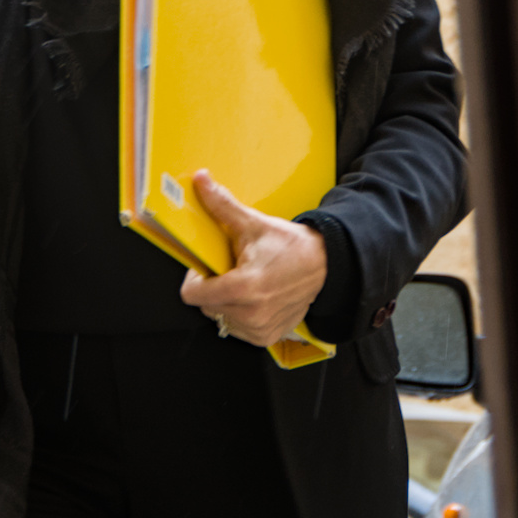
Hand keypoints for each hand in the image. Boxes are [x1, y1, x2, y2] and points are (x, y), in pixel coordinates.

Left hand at [178, 170, 327, 348]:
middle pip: (206, 305)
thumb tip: (201, 181)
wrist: (324, 264)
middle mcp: (251, 313)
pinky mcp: (267, 336)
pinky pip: (238, 329)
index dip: (195, 278)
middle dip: (212, 288)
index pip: (192, 295)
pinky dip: (241, 314)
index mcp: (244, 287)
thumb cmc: (291, 247)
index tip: (205, 268)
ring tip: (244, 284)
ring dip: (225, 302)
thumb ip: (222, 205)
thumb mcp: (253, 223)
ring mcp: (260, 328)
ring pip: (221, 317)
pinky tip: (254, 298)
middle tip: (229, 271)